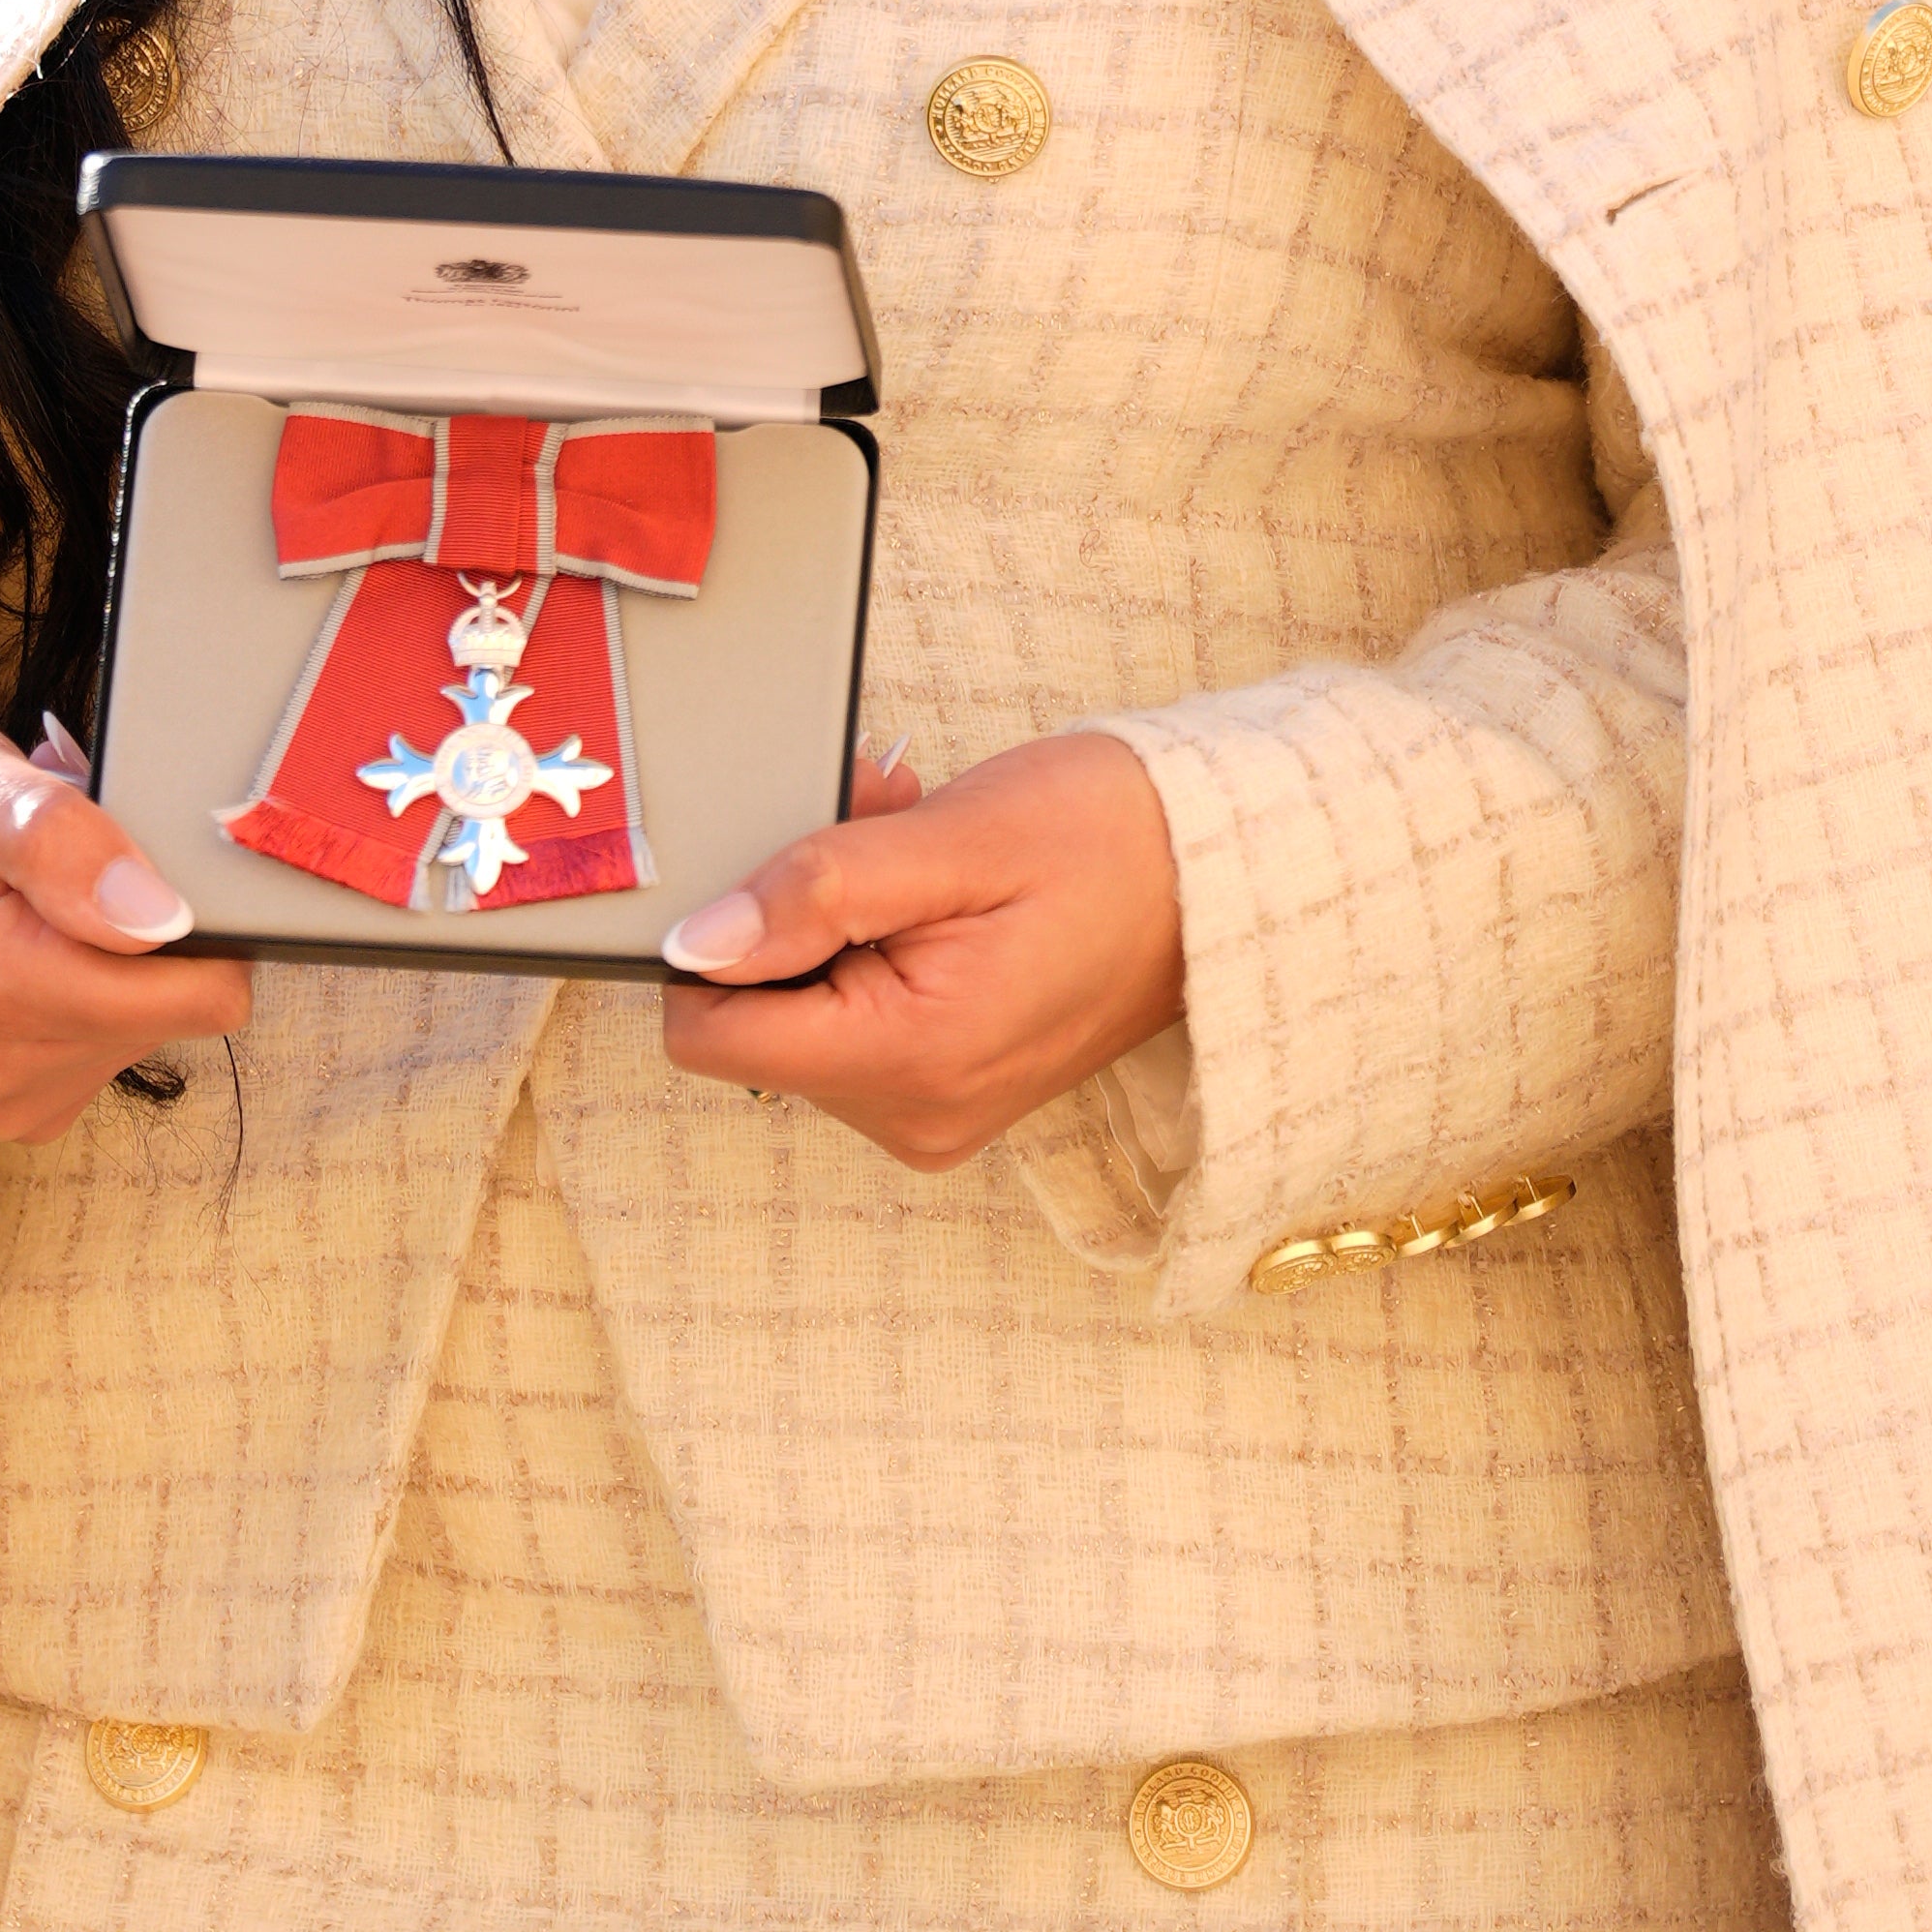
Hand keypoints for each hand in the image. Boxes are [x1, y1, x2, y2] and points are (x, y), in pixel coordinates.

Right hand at [0, 689, 246, 1141]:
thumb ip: (55, 837)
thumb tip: (161, 915)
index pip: (203, 988)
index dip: (199, 908)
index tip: (136, 849)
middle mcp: (4, 1069)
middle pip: (179, 1005)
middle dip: (143, 922)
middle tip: (61, 855)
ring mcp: (1, 1101)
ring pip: (143, 1026)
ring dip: (106, 953)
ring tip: (26, 891)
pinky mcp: (2, 1108)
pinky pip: (99, 1048)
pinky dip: (77, 988)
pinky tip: (17, 936)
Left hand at [656, 731, 1183, 1171]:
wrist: (1235, 880)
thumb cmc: (1112, 842)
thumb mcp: (954, 840)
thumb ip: (815, 892)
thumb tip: (696, 943)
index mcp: (907, 1063)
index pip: (710, 1033)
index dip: (720, 929)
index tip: (791, 851)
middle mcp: (910, 1114)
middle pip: (757, 1015)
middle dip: (793, 906)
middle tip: (879, 817)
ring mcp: (932, 1111)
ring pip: (804, 1008)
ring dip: (836, 913)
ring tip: (920, 842)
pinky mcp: (948, 1090)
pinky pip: (858, 1018)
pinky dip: (872, 943)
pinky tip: (934, 883)